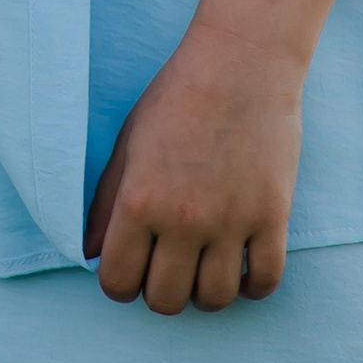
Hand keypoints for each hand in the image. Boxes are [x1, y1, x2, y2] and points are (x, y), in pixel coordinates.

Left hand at [84, 26, 303, 310]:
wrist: (241, 61)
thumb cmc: (177, 96)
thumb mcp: (128, 142)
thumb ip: (105, 201)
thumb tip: (90, 252)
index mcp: (139, 200)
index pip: (117, 281)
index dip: (119, 283)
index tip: (131, 270)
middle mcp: (183, 219)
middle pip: (165, 300)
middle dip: (160, 290)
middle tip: (168, 266)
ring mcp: (231, 222)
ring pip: (214, 300)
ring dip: (205, 292)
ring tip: (204, 266)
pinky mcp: (272, 218)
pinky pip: (264, 283)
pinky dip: (252, 285)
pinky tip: (241, 262)